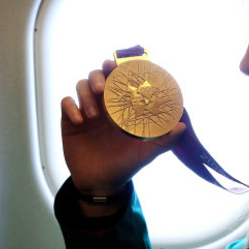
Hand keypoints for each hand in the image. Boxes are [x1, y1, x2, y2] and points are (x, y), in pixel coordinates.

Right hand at [60, 59, 185, 194]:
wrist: (102, 183)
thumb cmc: (126, 164)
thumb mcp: (146, 152)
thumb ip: (164, 140)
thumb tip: (182, 126)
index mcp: (123, 106)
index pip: (120, 79)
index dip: (120, 68)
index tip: (121, 65)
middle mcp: (104, 104)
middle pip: (98, 75)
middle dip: (100, 75)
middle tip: (103, 88)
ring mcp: (87, 110)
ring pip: (81, 85)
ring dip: (86, 93)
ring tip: (93, 115)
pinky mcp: (70, 121)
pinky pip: (66, 103)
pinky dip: (71, 107)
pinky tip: (79, 121)